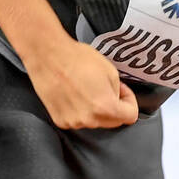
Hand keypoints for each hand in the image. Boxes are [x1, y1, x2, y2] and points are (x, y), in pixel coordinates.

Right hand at [24, 36, 139, 129]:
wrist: (48, 56)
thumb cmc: (76, 59)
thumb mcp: (110, 71)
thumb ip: (118, 91)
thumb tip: (116, 98)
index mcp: (105, 107)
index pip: (130, 116)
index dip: (130, 101)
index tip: (123, 93)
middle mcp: (89, 119)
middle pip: (113, 121)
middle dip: (114, 107)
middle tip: (106, 89)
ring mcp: (73, 122)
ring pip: (95, 121)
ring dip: (96, 109)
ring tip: (86, 88)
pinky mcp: (59, 120)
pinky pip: (78, 119)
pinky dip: (80, 110)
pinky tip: (74, 94)